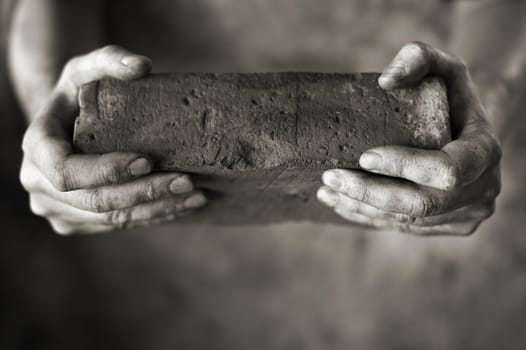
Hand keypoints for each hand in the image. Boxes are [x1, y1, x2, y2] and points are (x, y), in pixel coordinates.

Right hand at [20, 45, 205, 234]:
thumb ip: (110, 60)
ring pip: (110, 219)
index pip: (66, 172)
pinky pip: (116, 224)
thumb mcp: (88, 68)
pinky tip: (181, 206)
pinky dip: (151, 216)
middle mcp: (38, 185)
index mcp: (37, 148)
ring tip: (194, 196)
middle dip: (144, 193)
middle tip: (186, 182)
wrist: (67, 125)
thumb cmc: (78, 93)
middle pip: (95, 202)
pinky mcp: (77, 221)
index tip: (147, 161)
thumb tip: (142, 65)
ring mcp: (57, 209)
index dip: (107, 172)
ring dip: (156, 210)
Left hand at [317, 42, 500, 235]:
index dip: (403, 167)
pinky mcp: (448, 225)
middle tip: (330, 178)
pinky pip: (405, 227)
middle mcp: (481, 190)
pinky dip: (370, 217)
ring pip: (407, 220)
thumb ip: (418, 58)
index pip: (445, 170)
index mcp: (484, 152)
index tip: (364, 156)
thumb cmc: (451, 96)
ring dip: (362, 208)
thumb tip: (385, 81)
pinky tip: (342, 204)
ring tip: (327, 192)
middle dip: (369, 193)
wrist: (467, 129)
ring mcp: (466, 214)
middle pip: (420, 204)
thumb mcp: (442, 66)